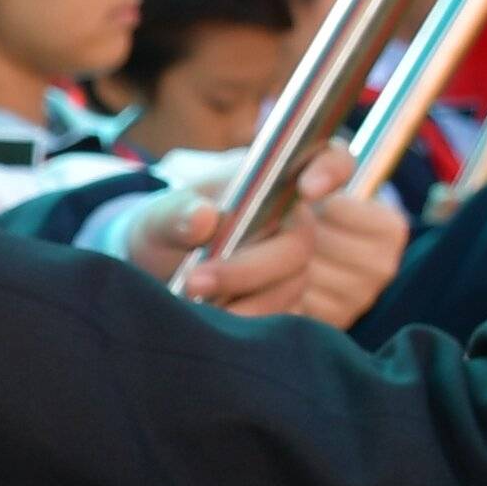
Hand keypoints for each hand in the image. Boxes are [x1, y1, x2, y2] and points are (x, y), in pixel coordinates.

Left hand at [155, 163, 409, 325]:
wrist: (156, 272)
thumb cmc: (164, 231)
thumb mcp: (156, 218)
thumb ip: (175, 214)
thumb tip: (203, 217)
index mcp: (270, 180)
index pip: (327, 159)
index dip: (330, 169)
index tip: (309, 188)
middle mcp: (291, 221)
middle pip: (299, 244)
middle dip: (250, 268)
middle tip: (195, 282)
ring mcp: (292, 264)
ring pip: (292, 286)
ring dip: (247, 302)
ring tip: (195, 308)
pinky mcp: (284, 301)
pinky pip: (284, 318)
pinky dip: (248, 323)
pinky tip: (215, 326)